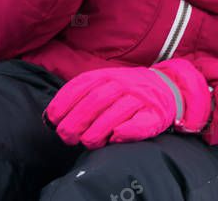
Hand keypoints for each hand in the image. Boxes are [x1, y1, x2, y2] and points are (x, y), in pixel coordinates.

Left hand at [42, 58, 212, 148]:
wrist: (167, 87)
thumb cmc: (126, 90)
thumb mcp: (104, 84)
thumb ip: (81, 95)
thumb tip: (51, 117)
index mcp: (105, 75)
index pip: (81, 86)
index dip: (64, 102)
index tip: (53, 119)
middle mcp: (122, 83)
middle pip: (96, 101)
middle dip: (77, 120)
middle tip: (67, 137)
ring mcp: (139, 97)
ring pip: (116, 112)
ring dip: (98, 129)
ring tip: (87, 142)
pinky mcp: (155, 113)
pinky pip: (141, 122)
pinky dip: (128, 131)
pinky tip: (115, 137)